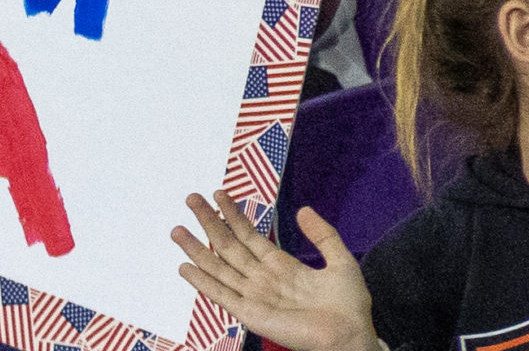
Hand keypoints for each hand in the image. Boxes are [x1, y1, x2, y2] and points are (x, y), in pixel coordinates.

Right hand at [171, 192, 375, 350]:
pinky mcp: (252, 315)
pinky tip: (185, 268)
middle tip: (191, 198)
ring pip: (219, 268)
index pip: (248, 235)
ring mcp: (255, 296)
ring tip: (177, 230)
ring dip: (197, 249)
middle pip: (228, 246)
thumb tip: (303, 209)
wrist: (351, 337)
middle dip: (209, 222)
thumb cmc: (349, 307)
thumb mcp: (340, 261)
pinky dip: (203, 283)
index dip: (232, 215)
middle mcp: (262, 279)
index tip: (218, 193)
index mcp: (280, 266)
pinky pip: (222, 296)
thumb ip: (323, 235)